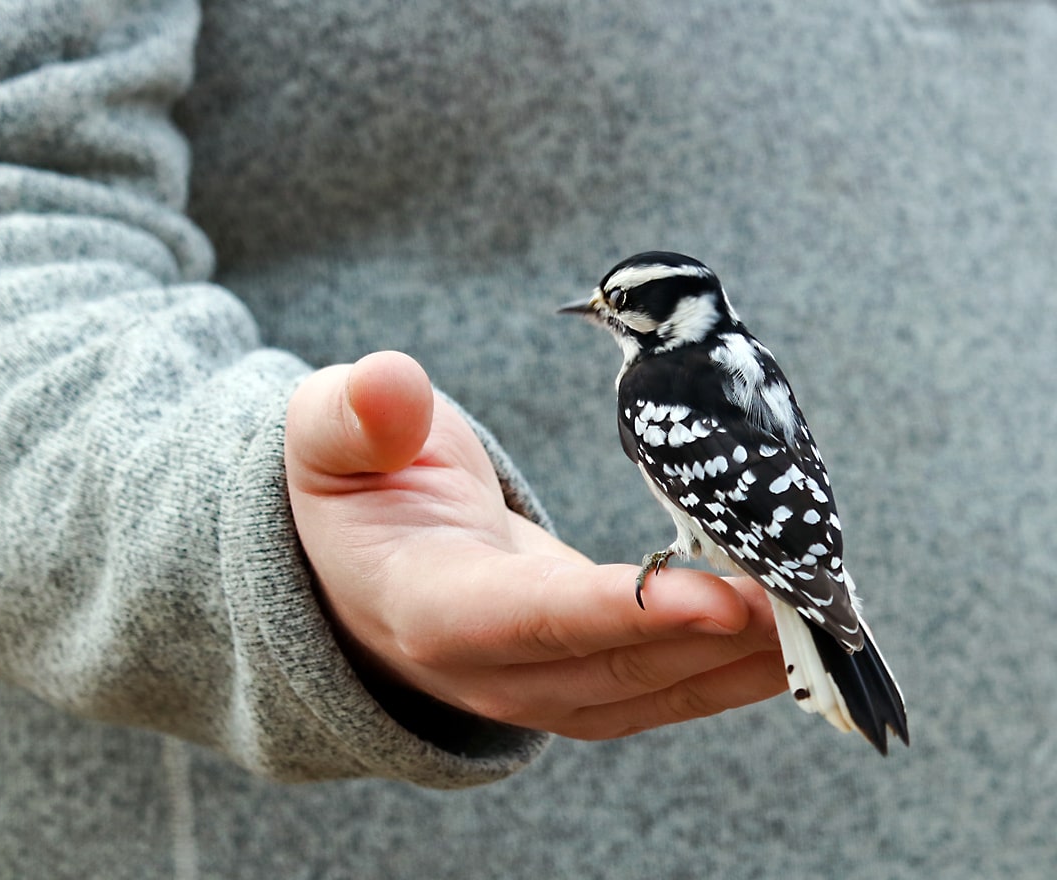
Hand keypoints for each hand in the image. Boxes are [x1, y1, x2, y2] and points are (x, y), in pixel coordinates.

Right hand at [284, 351, 785, 739]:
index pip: (525, 619)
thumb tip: (390, 385)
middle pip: (607, 669)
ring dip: (733, 663)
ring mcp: (535, 682)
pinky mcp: (575, 673)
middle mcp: (485, 667)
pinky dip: (721, 669)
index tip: (716, 593)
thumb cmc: (348, 490)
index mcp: (426, 608)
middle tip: (796, 594)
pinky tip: (781, 630)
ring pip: (644, 691)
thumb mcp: (327, 440)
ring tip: (817, 616)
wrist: (359, 564)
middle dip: (706, 639)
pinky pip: (654, 686)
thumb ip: (352, 418)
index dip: (618, 613)